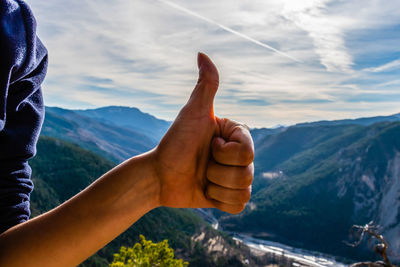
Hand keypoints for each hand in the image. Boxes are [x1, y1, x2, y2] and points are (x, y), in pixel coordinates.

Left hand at [152, 53, 253, 213]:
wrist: (159, 175)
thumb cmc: (175, 142)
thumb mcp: (192, 114)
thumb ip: (205, 85)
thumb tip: (202, 53)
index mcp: (238, 136)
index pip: (247, 153)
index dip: (222, 153)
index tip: (207, 145)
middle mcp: (240, 156)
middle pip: (246, 174)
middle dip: (216, 171)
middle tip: (201, 163)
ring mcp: (236, 177)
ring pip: (243, 191)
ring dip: (215, 187)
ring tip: (201, 177)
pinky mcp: (229, 197)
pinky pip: (238, 206)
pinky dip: (219, 201)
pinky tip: (206, 191)